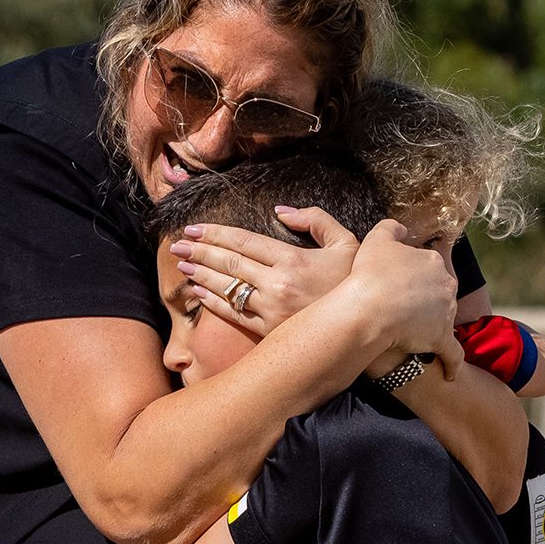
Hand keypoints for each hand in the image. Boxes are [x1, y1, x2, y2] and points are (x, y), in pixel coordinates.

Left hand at [170, 206, 358, 339]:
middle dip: (200, 252)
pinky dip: (214, 303)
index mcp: (292, 259)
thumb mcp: (346, 241)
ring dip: (201, 276)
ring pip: (228, 288)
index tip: (194, 229)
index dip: (216, 234)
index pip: (244, 242)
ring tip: (183, 265)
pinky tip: (198, 293)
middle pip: (230, 264)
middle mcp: (278, 283)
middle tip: (177, 246)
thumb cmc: (355, 281)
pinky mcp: (270, 331)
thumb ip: (316, 220)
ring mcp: (272, 310)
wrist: (368, 324)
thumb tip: (281, 212)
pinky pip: (235, 314)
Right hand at [348, 219, 462, 378]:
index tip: (395, 284)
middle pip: (437, 293)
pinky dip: (452, 364)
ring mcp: (446, 313)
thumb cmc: (369, 274)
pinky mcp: (442, 339)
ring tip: (409, 335)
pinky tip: (449, 374)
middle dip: (424, 300)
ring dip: (431, 327)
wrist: (368, 310)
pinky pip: (452, 354)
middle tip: (400, 309)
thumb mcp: (377, 238)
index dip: (410, 275)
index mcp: (433, 261)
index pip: (427, 267)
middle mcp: (445, 285)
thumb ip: (391, 228)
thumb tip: (401, 228)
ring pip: (443, 320)